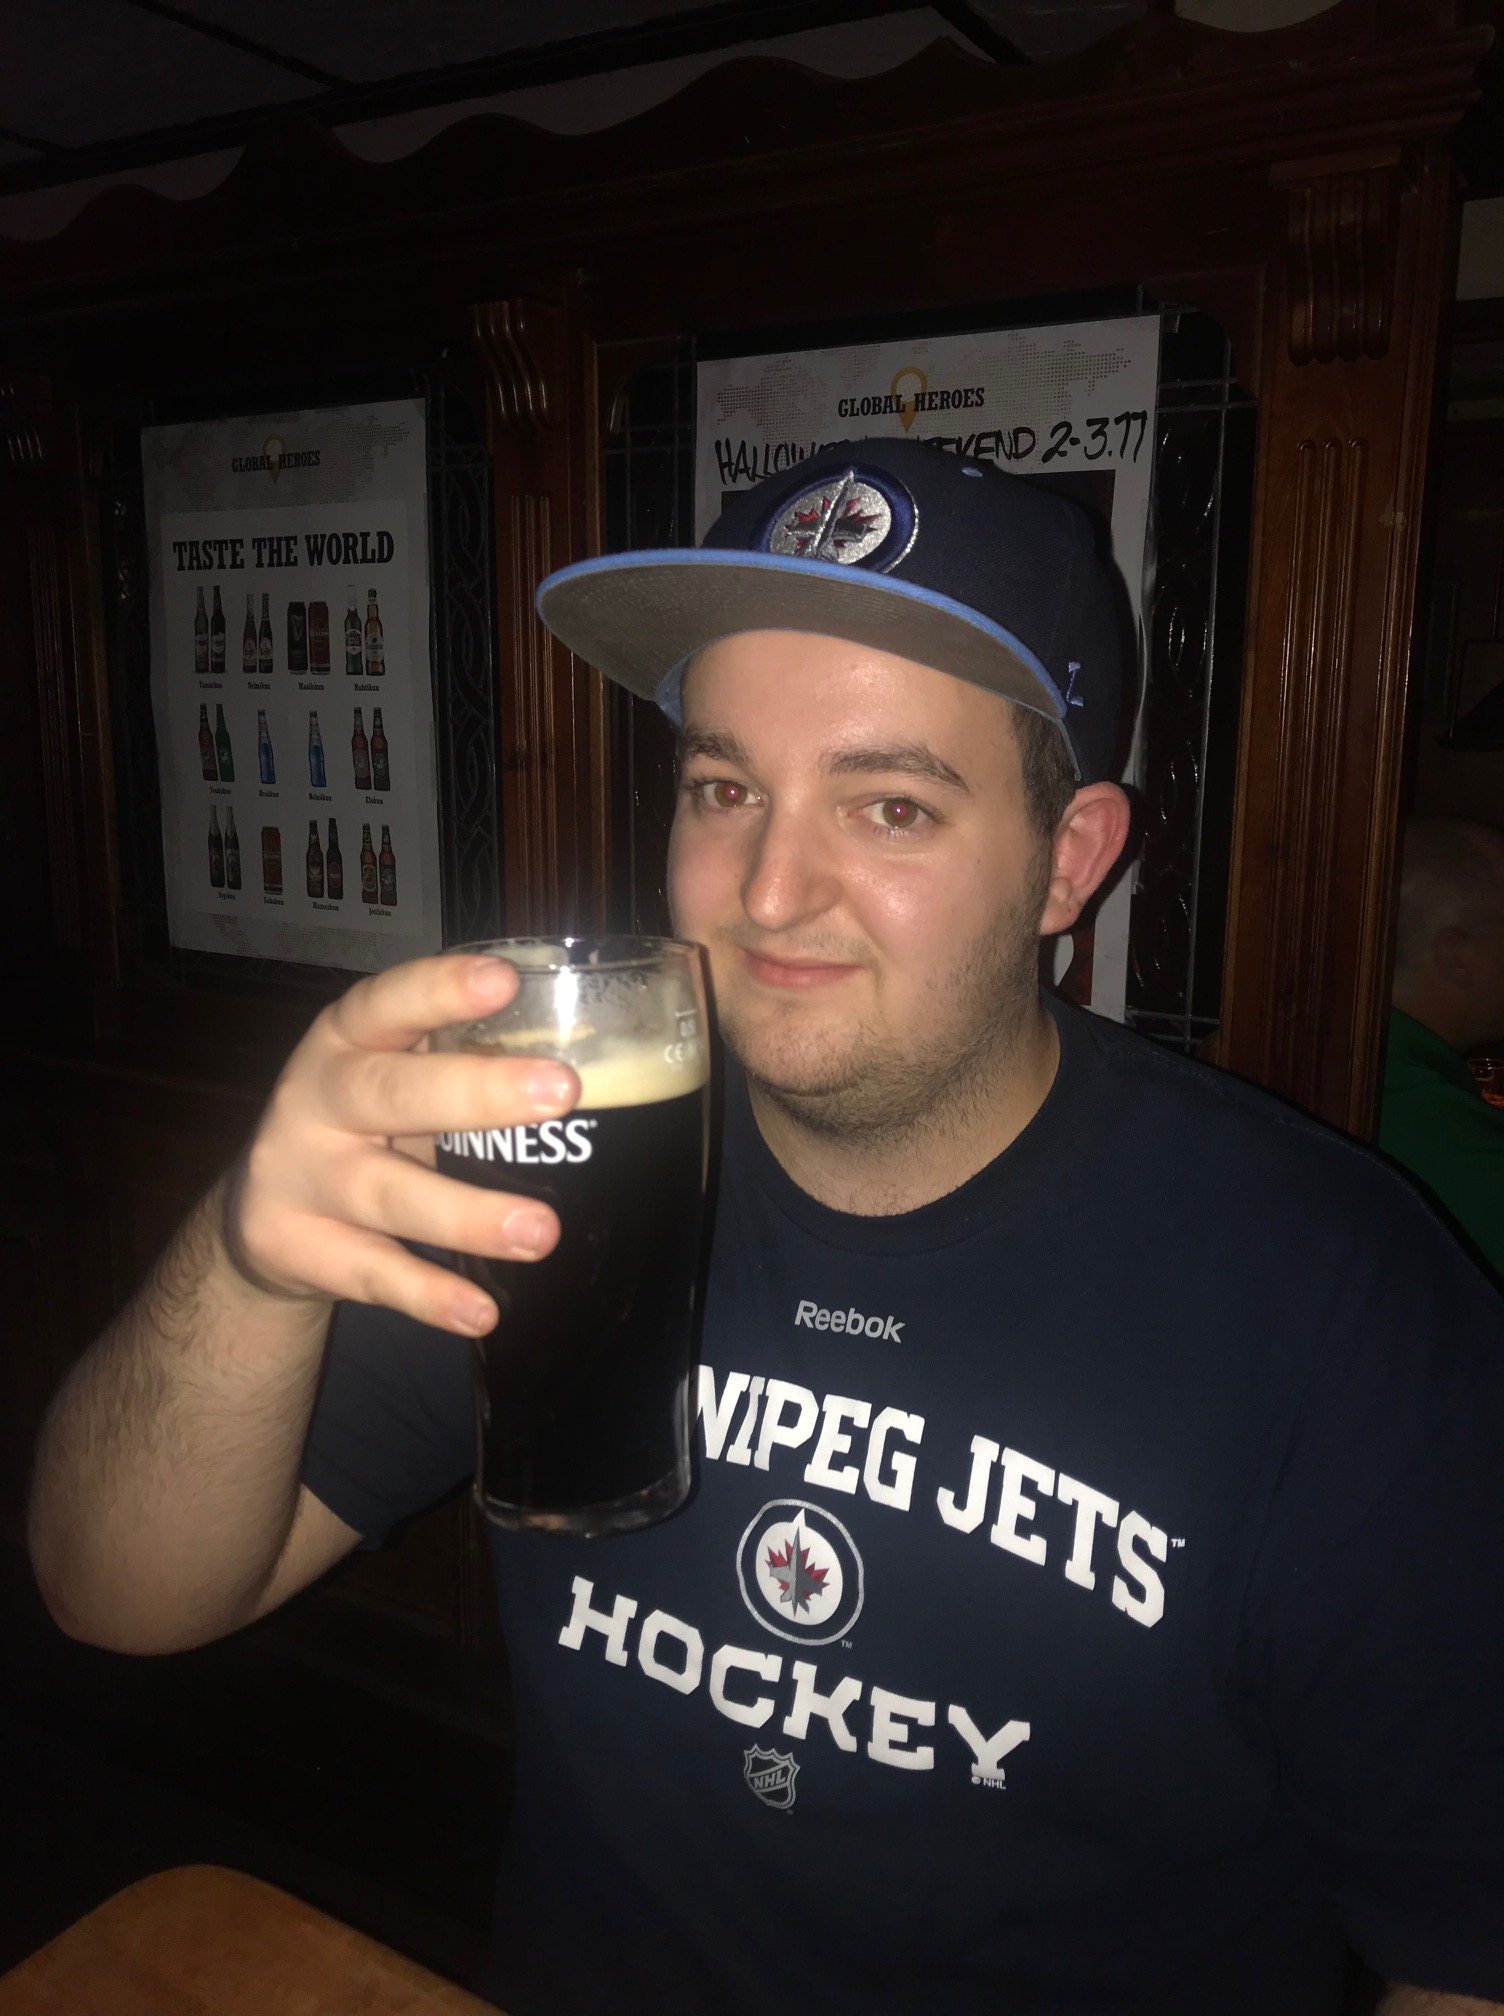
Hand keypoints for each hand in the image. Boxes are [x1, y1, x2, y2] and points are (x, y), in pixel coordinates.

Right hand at [225, 953, 577, 1335]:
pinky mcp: (296, 1247)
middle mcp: (314, 1098)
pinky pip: (370, 1274)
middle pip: (390, 1091)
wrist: (262, 1213)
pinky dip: (427, 1294)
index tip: (505, 980)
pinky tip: (480, 1309)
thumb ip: (461, 1056)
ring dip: (467, 1213)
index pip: (386, 1002)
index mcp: (347, 1039)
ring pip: (386, 1194)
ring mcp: (300, 1177)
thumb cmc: (364, 1123)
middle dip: (476, 1092)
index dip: (440, 989)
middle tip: (562, 1092)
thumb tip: (601, 1053)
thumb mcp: (393, 1072)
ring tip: (541, 1231)